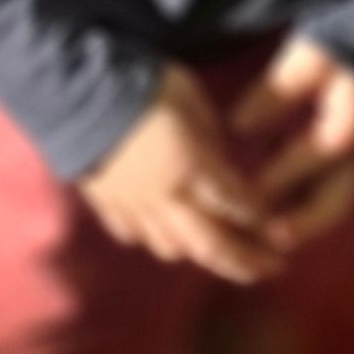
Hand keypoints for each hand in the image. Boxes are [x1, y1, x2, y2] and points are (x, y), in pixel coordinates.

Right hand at [76, 66, 286, 286]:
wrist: (75, 91)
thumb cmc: (142, 84)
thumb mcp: (190, 97)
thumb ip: (209, 134)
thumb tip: (221, 157)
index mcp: (193, 168)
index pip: (238, 205)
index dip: (261, 219)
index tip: (278, 226)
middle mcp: (168, 198)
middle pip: (211, 245)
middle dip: (244, 262)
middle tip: (269, 270)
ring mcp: (134, 207)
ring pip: (171, 248)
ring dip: (198, 253)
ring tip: (215, 251)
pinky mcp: (106, 205)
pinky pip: (133, 235)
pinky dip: (152, 238)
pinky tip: (160, 231)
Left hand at [228, 33, 353, 252]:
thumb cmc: (335, 50)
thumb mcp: (306, 61)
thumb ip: (275, 94)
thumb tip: (238, 126)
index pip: (317, 153)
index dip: (282, 173)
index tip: (248, 189)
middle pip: (339, 198)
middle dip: (305, 222)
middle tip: (269, 236)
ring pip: (336, 205)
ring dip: (306, 226)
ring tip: (269, 240)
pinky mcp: (352, 166)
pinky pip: (331, 198)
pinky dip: (305, 212)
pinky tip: (275, 222)